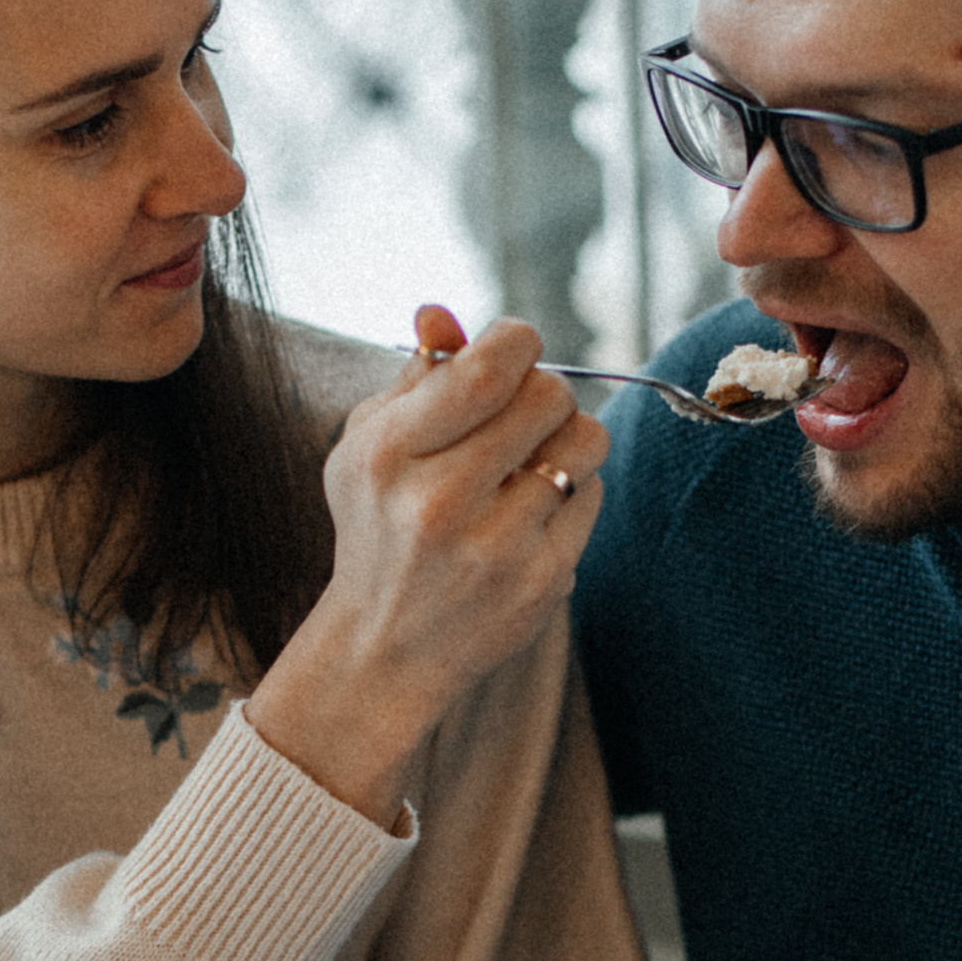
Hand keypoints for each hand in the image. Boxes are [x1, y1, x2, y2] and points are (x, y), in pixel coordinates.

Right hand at [246, 308, 607, 823]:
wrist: (385, 648)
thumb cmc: (380, 527)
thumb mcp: (368, 445)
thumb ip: (413, 375)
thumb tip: (442, 313)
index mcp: (390, 454)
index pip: (492, 365)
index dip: (517, 343)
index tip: (510, 357)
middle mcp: (440, 501)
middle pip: (548, 394)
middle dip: (540, 393)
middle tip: (516, 418)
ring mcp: (496, 546)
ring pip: (586, 439)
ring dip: (565, 438)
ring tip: (528, 462)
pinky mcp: (541, 579)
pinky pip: (593, 493)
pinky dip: (570, 490)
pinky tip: (531, 513)